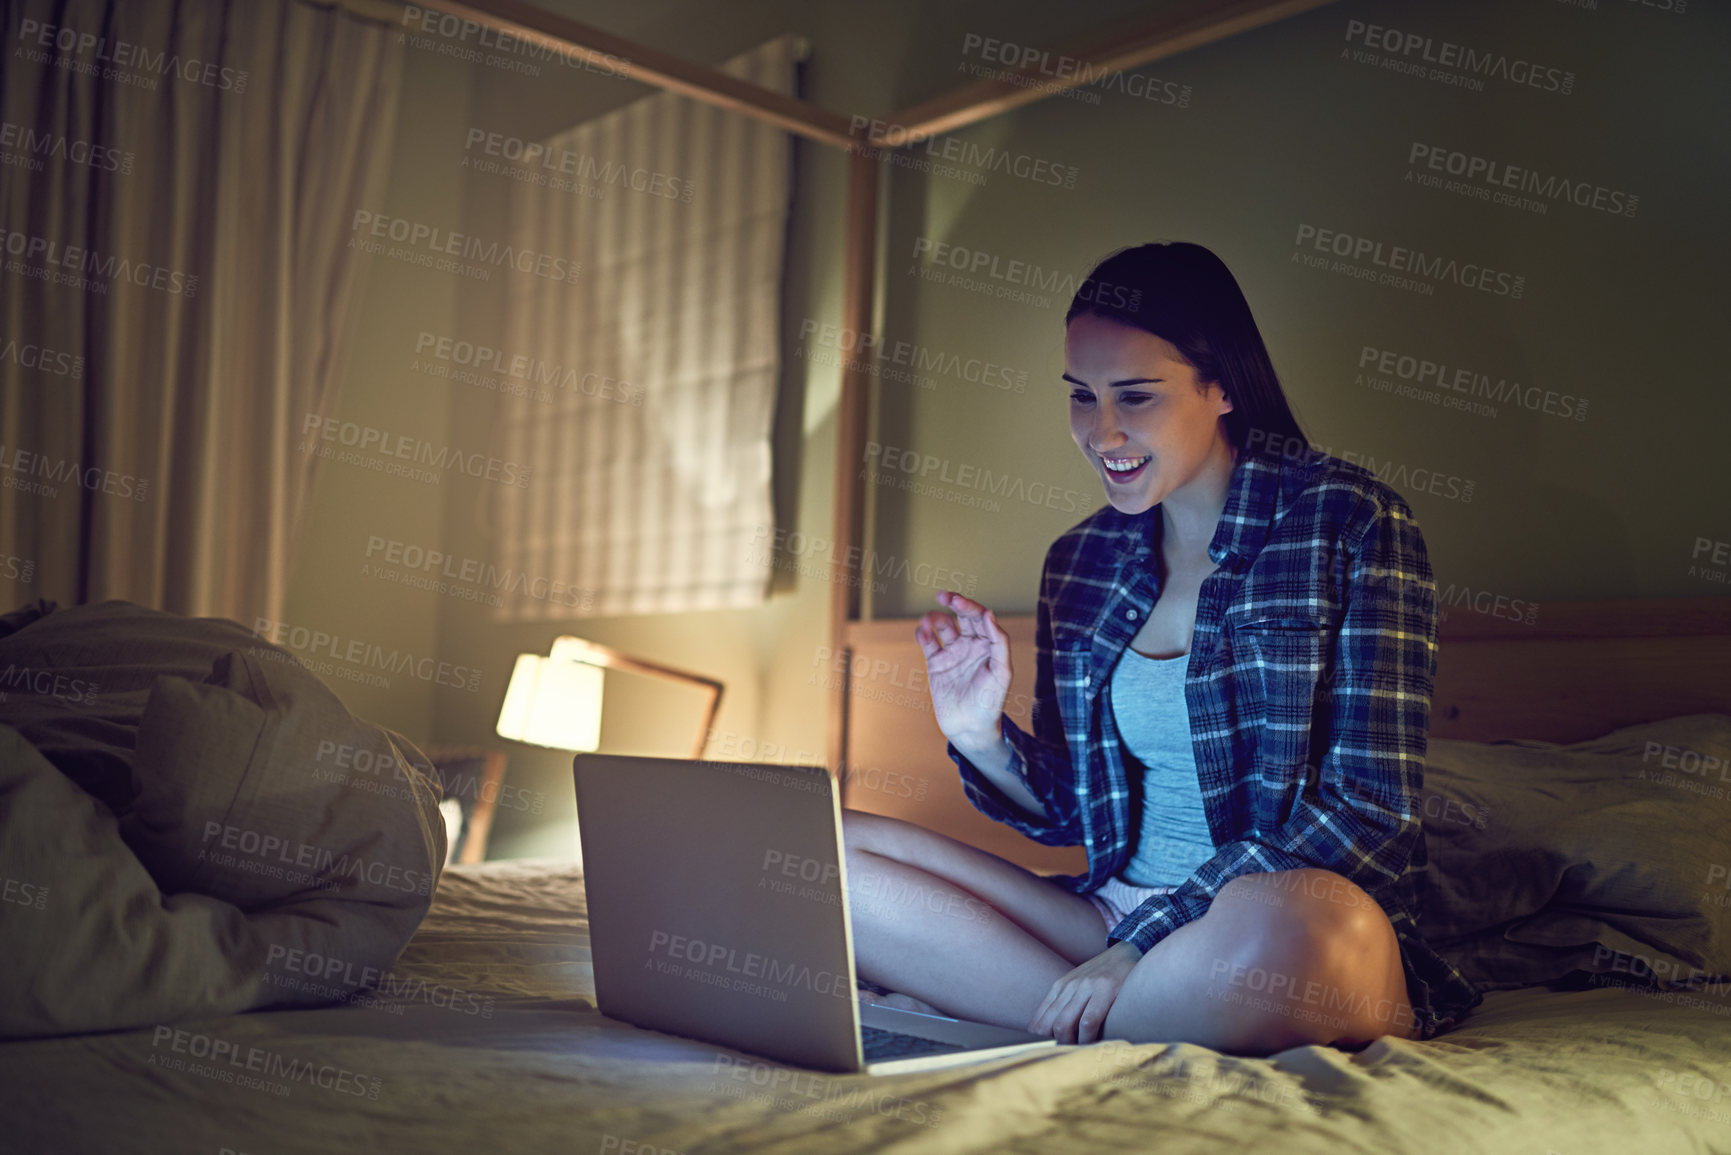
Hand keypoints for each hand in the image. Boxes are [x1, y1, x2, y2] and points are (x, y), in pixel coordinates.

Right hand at [914, 591, 1011, 747]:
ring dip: (935, 618)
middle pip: (961, 616)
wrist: (970, 727)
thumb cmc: (991, 702)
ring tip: (927, 621)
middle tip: (942, 596)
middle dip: (953, 603)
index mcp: (989, 644)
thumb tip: (989, 614)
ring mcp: (953, 653)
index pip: (979, 617)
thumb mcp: (1002, 672)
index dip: (969, 606)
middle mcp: (971, 644)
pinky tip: (922, 634)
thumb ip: (999, 642)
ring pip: (942, 626)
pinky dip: (923, 635)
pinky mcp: (936, 664)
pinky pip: (928, 644)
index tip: (957, 603)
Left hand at [1028, 940, 1142, 1044]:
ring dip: (1071, 1043)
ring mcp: (1086, 986)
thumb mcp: (1080, 985)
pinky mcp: (1106, 989)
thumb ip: (1067, 1004)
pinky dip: (1088, 1038)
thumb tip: (1053, 1034)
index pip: (1039, 1021)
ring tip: (1082, 1051)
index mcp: (1060, 987)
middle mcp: (1069, 986)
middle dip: (1057, 1044)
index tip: (1054, 1052)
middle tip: (1072, 1054)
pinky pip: (1088, 1021)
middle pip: (1050, 1025)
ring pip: (1064, 1023)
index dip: (1042, 1042)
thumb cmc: (1105, 975)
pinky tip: (1094, 1043)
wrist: (1129, 949)